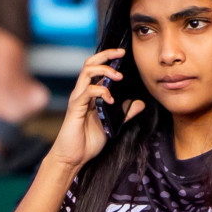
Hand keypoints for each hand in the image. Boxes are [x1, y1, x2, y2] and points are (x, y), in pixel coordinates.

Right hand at [46, 48, 144, 172]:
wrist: (72, 158)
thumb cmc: (87, 142)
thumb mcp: (112, 125)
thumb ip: (124, 114)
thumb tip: (139, 104)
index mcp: (89, 94)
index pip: (96, 68)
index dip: (108, 58)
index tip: (122, 54)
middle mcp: (82, 93)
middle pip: (89, 64)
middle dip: (106, 56)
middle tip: (121, 54)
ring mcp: (78, 99)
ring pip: (87, 72)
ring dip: (104, 70)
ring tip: (118, 77)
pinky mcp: (75, 108)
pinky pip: (87, 91)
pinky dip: (101, 91)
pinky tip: (111, 99)